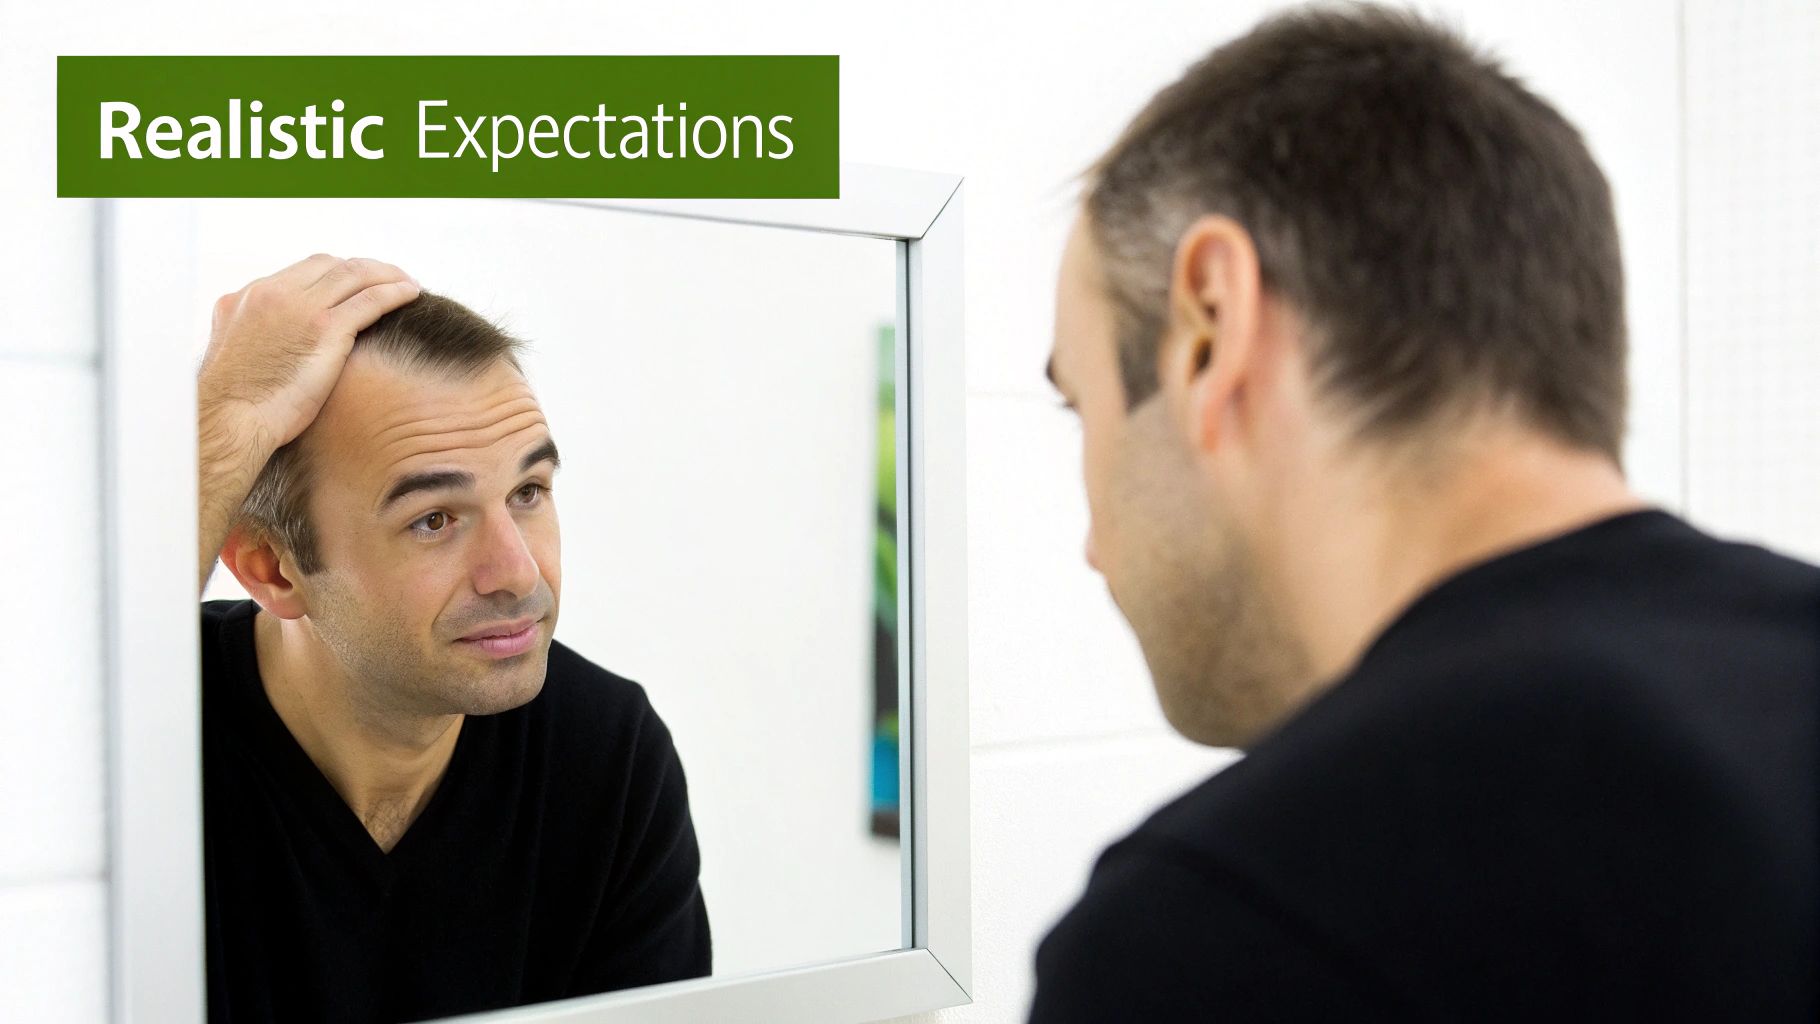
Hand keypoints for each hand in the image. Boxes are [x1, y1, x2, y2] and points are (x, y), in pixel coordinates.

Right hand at [198, 254, 419, 449]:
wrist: (229, 421)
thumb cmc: (235, 407)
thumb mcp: (236, 356)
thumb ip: (258, 338)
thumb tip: (275, 346)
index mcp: (248, 297)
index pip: (303, 271)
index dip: (336, 274)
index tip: (357, 285)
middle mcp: (273, 293)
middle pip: (331, 265)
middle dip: (364, 268)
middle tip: (389, 278)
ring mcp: (299, 307)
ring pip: (354, 274)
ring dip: (386, 274)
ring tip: (407, 283)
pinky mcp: (324, 328)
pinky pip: (371, 299)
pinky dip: (394, 291)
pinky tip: (411, 294)